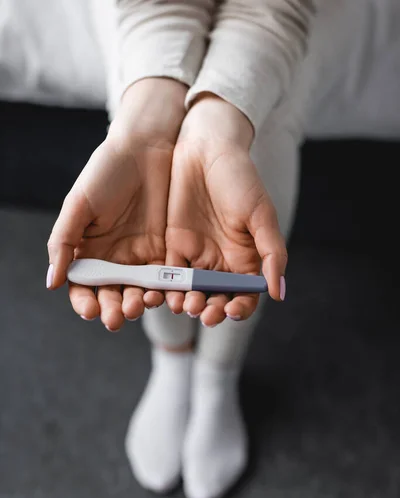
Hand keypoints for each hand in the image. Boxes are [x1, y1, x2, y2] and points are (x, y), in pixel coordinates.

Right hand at [47, 78, 186, 330]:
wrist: (146, 149)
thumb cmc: (106, 172)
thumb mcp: (79, 205)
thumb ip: (63, 242)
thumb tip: (52, 283)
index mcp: (89, 251)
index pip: (84, 287)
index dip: (84, 301)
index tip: (89, 310)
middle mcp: (115, 260)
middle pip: (112, 295)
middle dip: (113, 310)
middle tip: (116, 318)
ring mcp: (142, 259)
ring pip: (139, 291)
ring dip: (138, 304)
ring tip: (139, 306)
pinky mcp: (167, 253)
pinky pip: (165, 279)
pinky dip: (164, 291)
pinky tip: (162, 296)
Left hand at [165, 94, 287, 325]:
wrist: (206, 148)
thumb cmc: (240, 178)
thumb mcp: (261, 214)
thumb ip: (271, 254)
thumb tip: (279, 293)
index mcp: (246, 258)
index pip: (245, 294)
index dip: (241, 308)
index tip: (232, 311)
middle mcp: (221, 262)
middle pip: (217, 298)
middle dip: (211, 310)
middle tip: (204, 314)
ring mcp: (196, 255)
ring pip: (192, 292)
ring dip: (188, 303)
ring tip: (184, 305)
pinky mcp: (173, 246)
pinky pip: (169, 275)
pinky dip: (167, 287)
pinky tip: (164, 293)